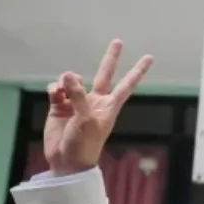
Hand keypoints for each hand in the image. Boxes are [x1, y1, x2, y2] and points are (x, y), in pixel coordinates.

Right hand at [44, 40, 152, 175]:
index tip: (149, 57)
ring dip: (66, 81)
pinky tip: (54, 94)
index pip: (126, 84)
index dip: (137, 71)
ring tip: (61, 92)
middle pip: (104, 74)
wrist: (66, 162)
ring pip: (72, 81)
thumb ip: (78, 96)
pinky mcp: (59, 107)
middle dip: (110, 59)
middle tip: (118, 41)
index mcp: (108, 106)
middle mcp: (94, 101)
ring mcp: (76, 103)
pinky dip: (54, 88)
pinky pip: (56, 89)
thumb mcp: (85, 120)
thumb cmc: (84, 145)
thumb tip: (69, 75)